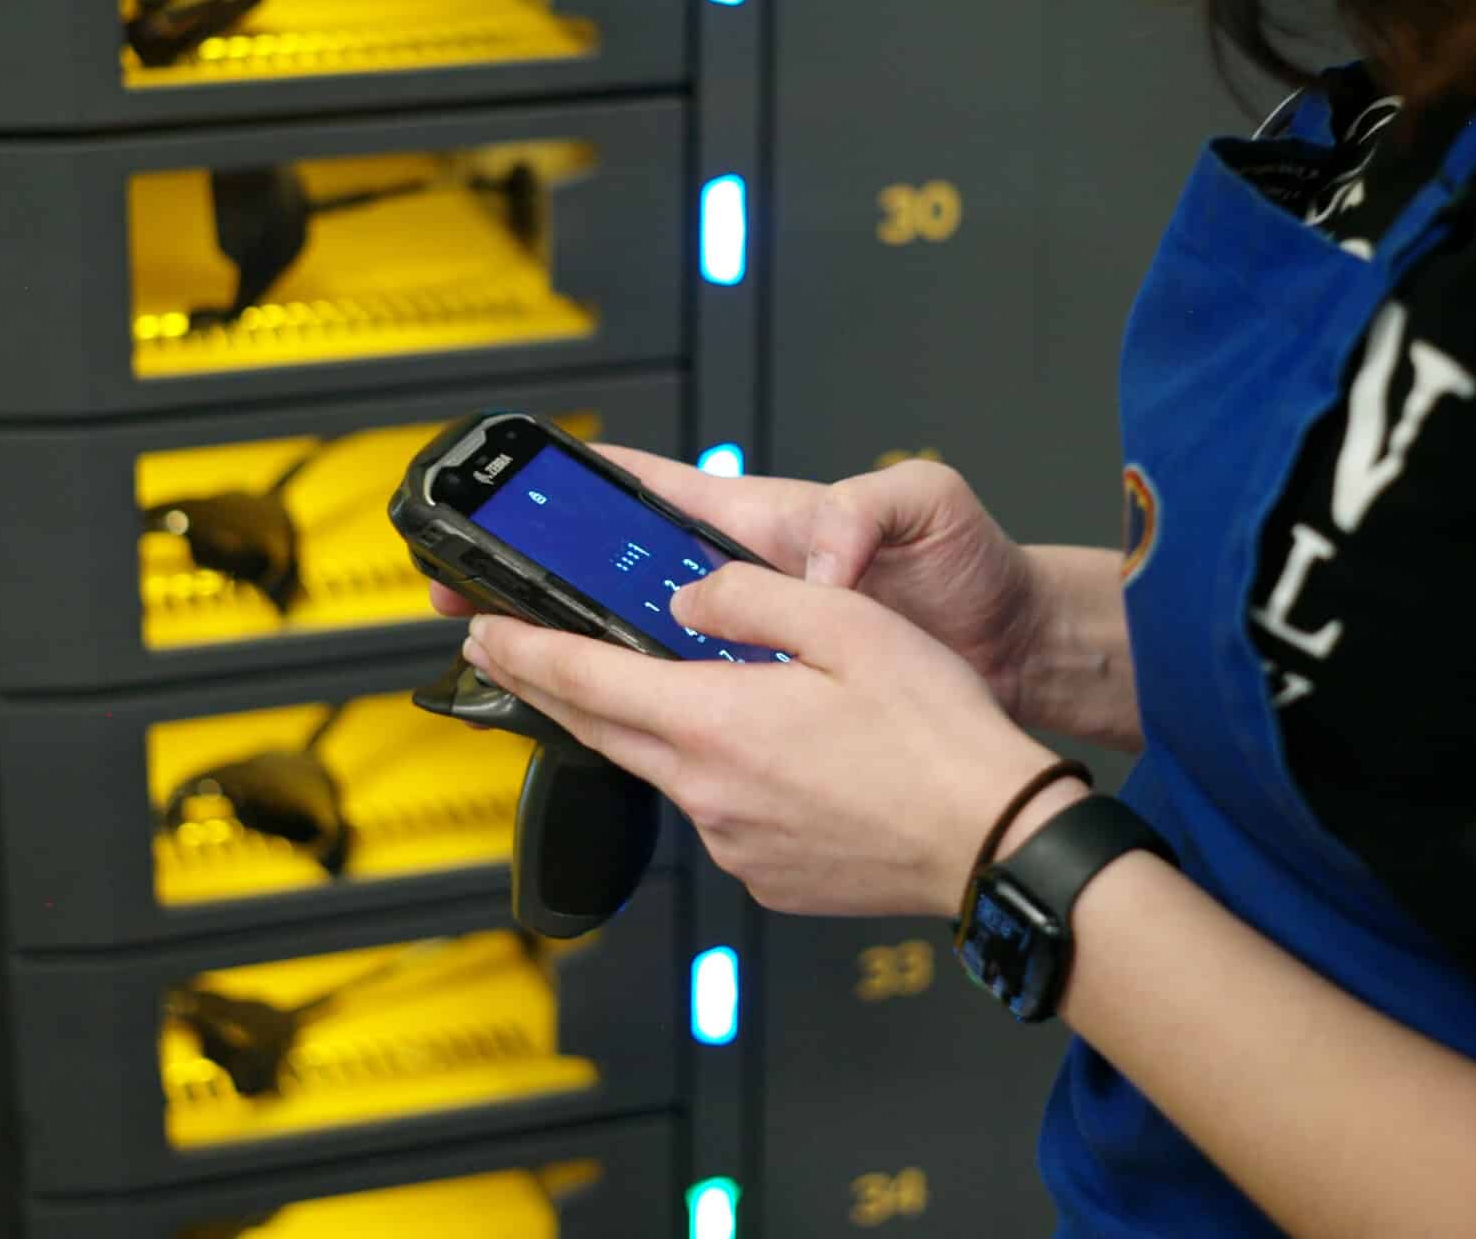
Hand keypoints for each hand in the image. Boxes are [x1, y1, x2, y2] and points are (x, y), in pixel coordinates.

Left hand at [459, 564, 1059, 917]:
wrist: (995, 843)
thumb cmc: (938, 737)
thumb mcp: (846, 624)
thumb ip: (750, 599)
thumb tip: (686, 600)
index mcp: (715, 724)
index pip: (583, 682)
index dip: (521, 652)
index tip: (480, 633)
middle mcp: (707, 794)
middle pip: (601, 731)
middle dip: (548, 687)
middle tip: (509, 655)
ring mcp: (734, 843)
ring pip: (663, 771)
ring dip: (643, 729)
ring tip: (643, 687)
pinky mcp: (765, 876)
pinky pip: (717, 812)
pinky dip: (714, 774)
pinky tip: (757, 753)